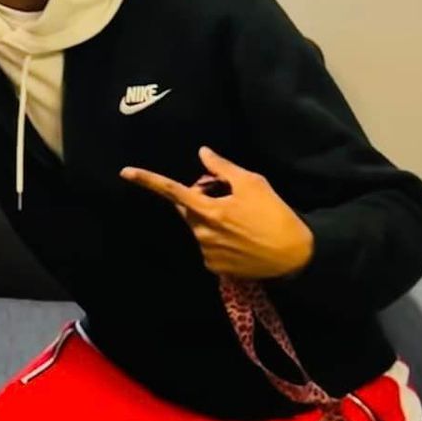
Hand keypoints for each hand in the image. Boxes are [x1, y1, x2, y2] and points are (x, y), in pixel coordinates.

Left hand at [120, 146, 314, 278]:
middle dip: (199, 199)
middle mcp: (201, 233)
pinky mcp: (214, 268)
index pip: (171, 191)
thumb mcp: (254, 184)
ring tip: (241, 221)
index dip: (147, 180)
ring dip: (210, 220)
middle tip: (227, 197)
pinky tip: (240, 240)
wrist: (295, 255)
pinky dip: (218, 240)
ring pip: (198, 228)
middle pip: (187, 209)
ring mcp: (205, 252)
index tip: (125, 172)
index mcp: (208, 210)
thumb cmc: (276, 215)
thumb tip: (202, 152)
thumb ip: (223, 168)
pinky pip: (207, 247)